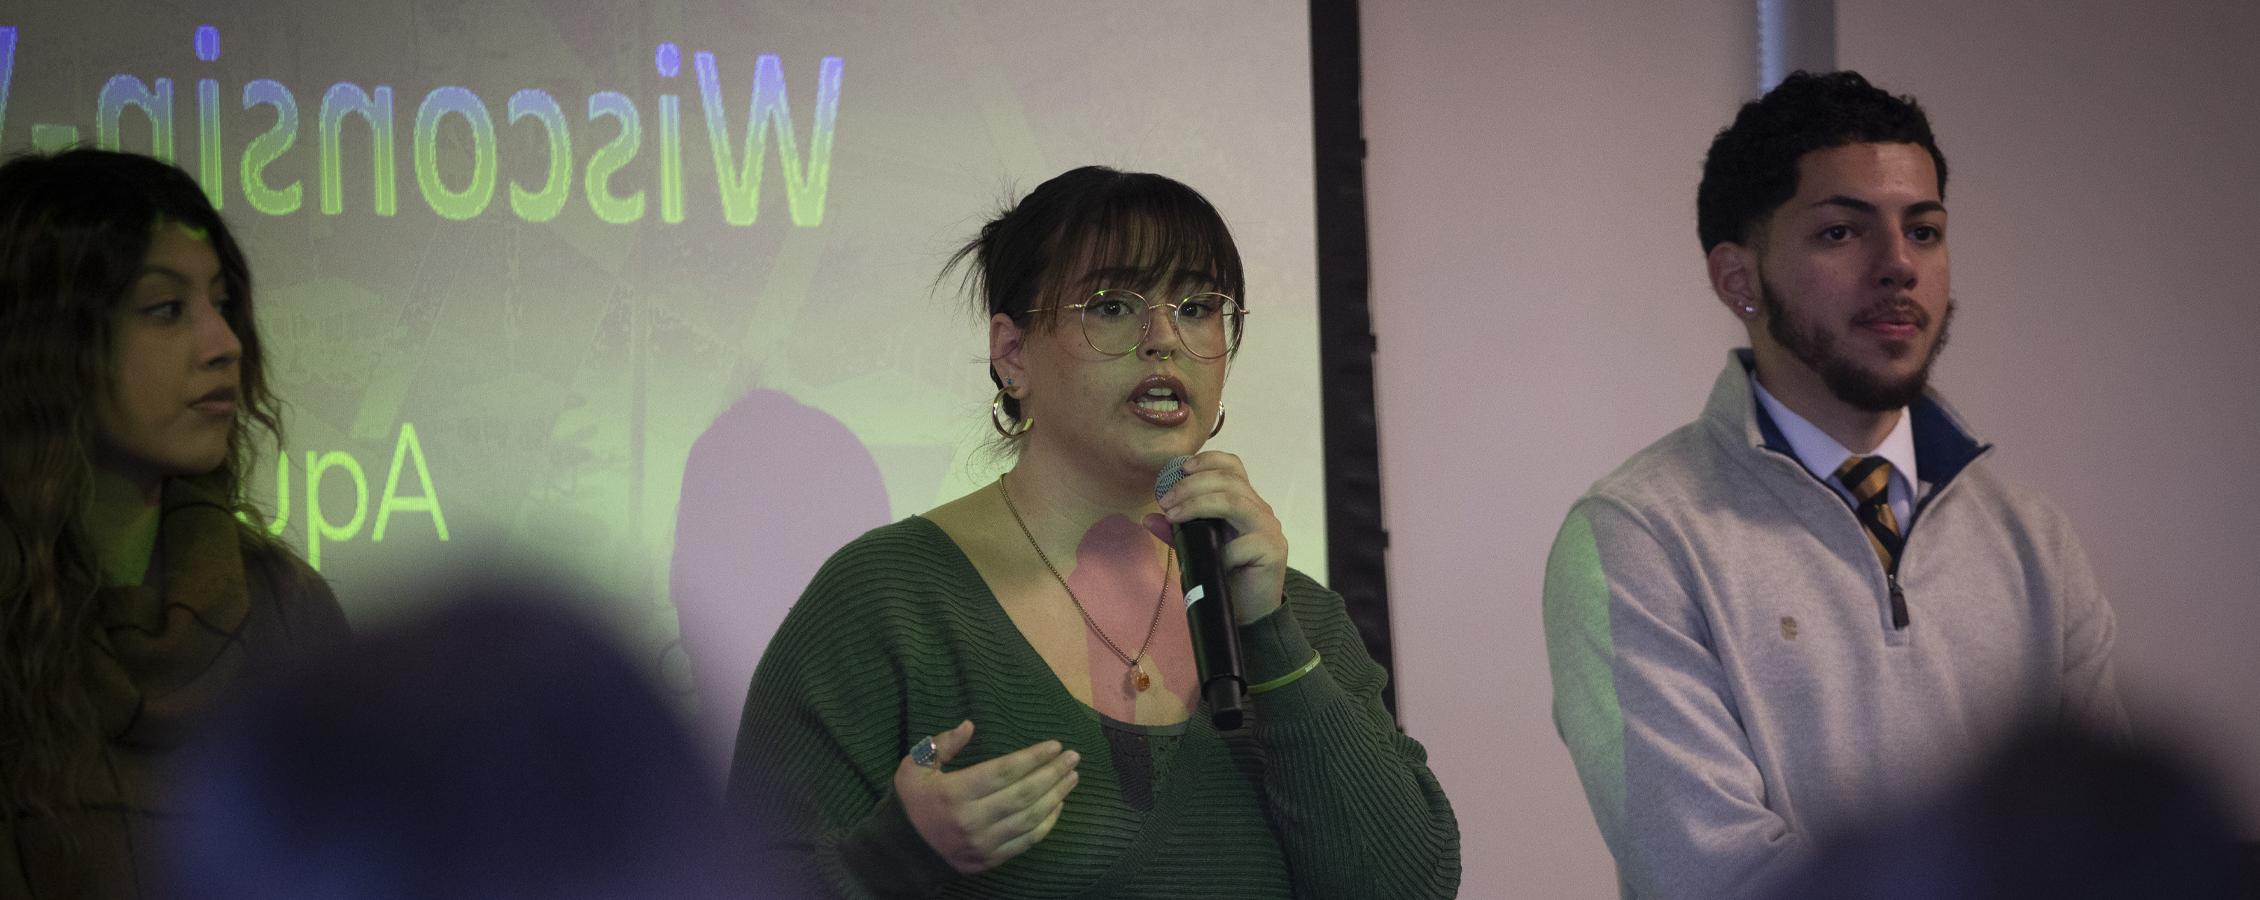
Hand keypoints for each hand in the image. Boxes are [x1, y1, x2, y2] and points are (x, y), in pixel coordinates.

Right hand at [895, 720, 1080, 874]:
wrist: (903, 850)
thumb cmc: (912, 801)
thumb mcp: (915, 766)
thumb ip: (942, 744)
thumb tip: (970, 725)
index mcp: (953, 793)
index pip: (1003, 771)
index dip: (1032, 757)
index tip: (1055, 745)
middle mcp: (971, 820)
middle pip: (1022, 794)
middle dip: (1052, 773)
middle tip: (1074, 757)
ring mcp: (982, 843)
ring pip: (1029, 818)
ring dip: (1056, 796)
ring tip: (1072, 778)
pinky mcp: (989, 860)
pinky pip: (1026, 842)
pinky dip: (1046, 823)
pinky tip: (1058, 805)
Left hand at [1146, 451, 1287, 623]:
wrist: (1250, 614)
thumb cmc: (1226, 577)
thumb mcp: (1197, 550)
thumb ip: (1177, 533)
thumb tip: (1148, 518)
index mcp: (1245, 503)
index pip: (1233, 467)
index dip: (1208, 460)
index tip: (1180, 468)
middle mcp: (1260, 511)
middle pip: (1229, 480)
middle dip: (1192, 485)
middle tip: (1166, 501)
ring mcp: (1269, 529)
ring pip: (1234, 501)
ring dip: (1199, 504)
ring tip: (1174, 515)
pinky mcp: (1273, 551)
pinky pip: (1242, 544)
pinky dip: (1219, 550)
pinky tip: (1207, 560)